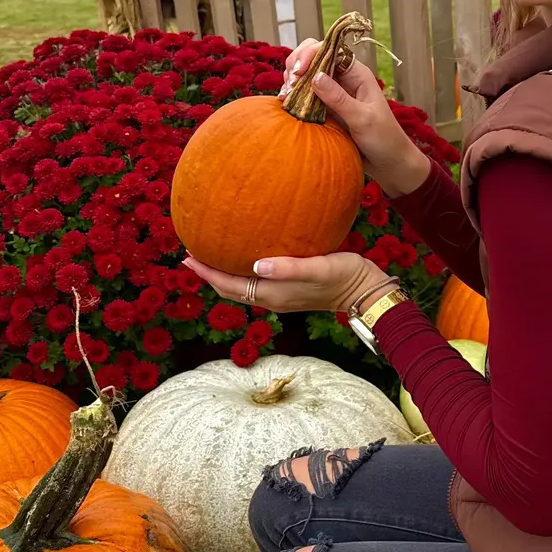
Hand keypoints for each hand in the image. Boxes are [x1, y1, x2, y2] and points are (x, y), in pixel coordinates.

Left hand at [180, 250, 393, 317]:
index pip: (230, 286)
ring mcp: (280, 296)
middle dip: (209, 274)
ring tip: (211, 254)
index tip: (187, 257)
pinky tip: (245, 254)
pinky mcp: (289, 289)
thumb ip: (288, 268)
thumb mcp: (317, 268)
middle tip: (190, 254)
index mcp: (273, 294)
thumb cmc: (343, 275)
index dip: (207, 273)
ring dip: (223, 273)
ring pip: (242, 287)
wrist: (364, 290)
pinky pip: (256, 281)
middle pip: (231, 289)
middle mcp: (272, 298)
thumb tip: (256, 266)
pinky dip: (241, 271)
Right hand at [281, 38, 427, 192]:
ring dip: (292, 81)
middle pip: (312, 57)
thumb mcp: (362, 119)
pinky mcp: (325, 107)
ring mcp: (333, 92)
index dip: (309, 55)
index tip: (298, 73)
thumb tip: (315, 76)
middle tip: (289, 87)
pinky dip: (294, 96)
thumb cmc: (384, 139)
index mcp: (356, 73)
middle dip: (296, 66)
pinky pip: (305, 95)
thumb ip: (339, 99)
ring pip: (306, 75)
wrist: (389, 163)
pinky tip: (286, 104)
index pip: (328, 50)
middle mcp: (343, 78)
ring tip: (285, 97)